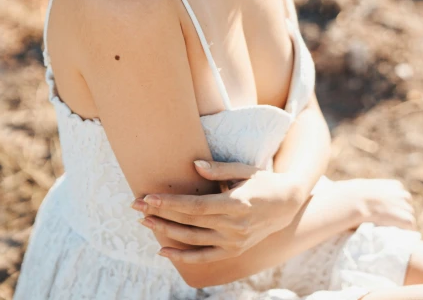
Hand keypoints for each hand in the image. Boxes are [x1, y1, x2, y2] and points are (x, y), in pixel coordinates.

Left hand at [130, 159, 305, 264]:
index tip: (149, 197)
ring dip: (165, 232)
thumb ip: (219, 169)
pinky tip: (162, 250)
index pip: (195, 206)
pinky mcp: (232, 250)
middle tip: (136, 205)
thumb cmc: (263, 181)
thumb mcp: (244, 170)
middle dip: (160, 214)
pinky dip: (181, 256)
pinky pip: (202, 257)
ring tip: (144, 222)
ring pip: (191, 240)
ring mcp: (233, 241)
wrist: (286, 204)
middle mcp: (233, 226)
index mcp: (235, 204)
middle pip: (189, 222)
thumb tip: (194, 165)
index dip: (171, 203)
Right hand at [345, 178, 417, 229]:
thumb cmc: (351, 194)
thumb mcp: (360, 187)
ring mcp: (405, 205)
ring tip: (388, 229)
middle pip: (407, 207)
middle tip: (387, 223)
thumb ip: (365, 190)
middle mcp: (402, 193)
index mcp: (394, 185)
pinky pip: (410, 226)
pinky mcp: (406, 218)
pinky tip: (392, 232)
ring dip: (401, 223)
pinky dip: (404, 230)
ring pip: (409, 217)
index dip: (395, 207)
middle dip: (400, 215)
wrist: (353, 201)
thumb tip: (344, 189)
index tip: (385, 214)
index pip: (402, 197)